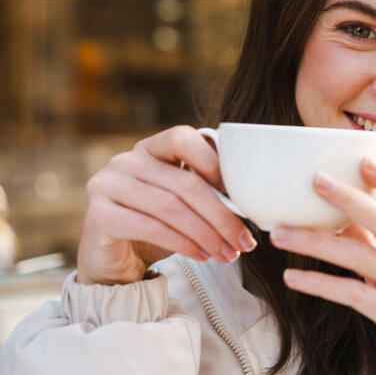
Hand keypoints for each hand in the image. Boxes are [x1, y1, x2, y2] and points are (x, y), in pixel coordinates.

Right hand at [77, 125, 256, 284]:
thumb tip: (251, 195)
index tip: (240, 196)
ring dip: (206, 234)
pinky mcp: (98, 216)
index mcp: (150, 148)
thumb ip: (205, 187)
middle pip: (184, 182)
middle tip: (244, 241)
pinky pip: (150, 228)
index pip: (183, 138)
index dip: (215, 164)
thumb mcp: (184, 202)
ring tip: (227, 253)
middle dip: (221, 215)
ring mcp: (106, 185)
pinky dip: (183, 243)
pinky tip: (202, 255)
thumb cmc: (158, 227)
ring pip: (170, 207)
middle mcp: (125, 161)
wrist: (116, 262)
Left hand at [269, 158, 375, 374]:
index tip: (362, 159)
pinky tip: (292, 277)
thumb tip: (337, 214)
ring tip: (280, 234)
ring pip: (363, 258)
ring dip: (317, 243)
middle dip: (351, 199)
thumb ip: (373, 243)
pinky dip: (320, 284)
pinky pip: (354, 295)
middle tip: (315, 180)